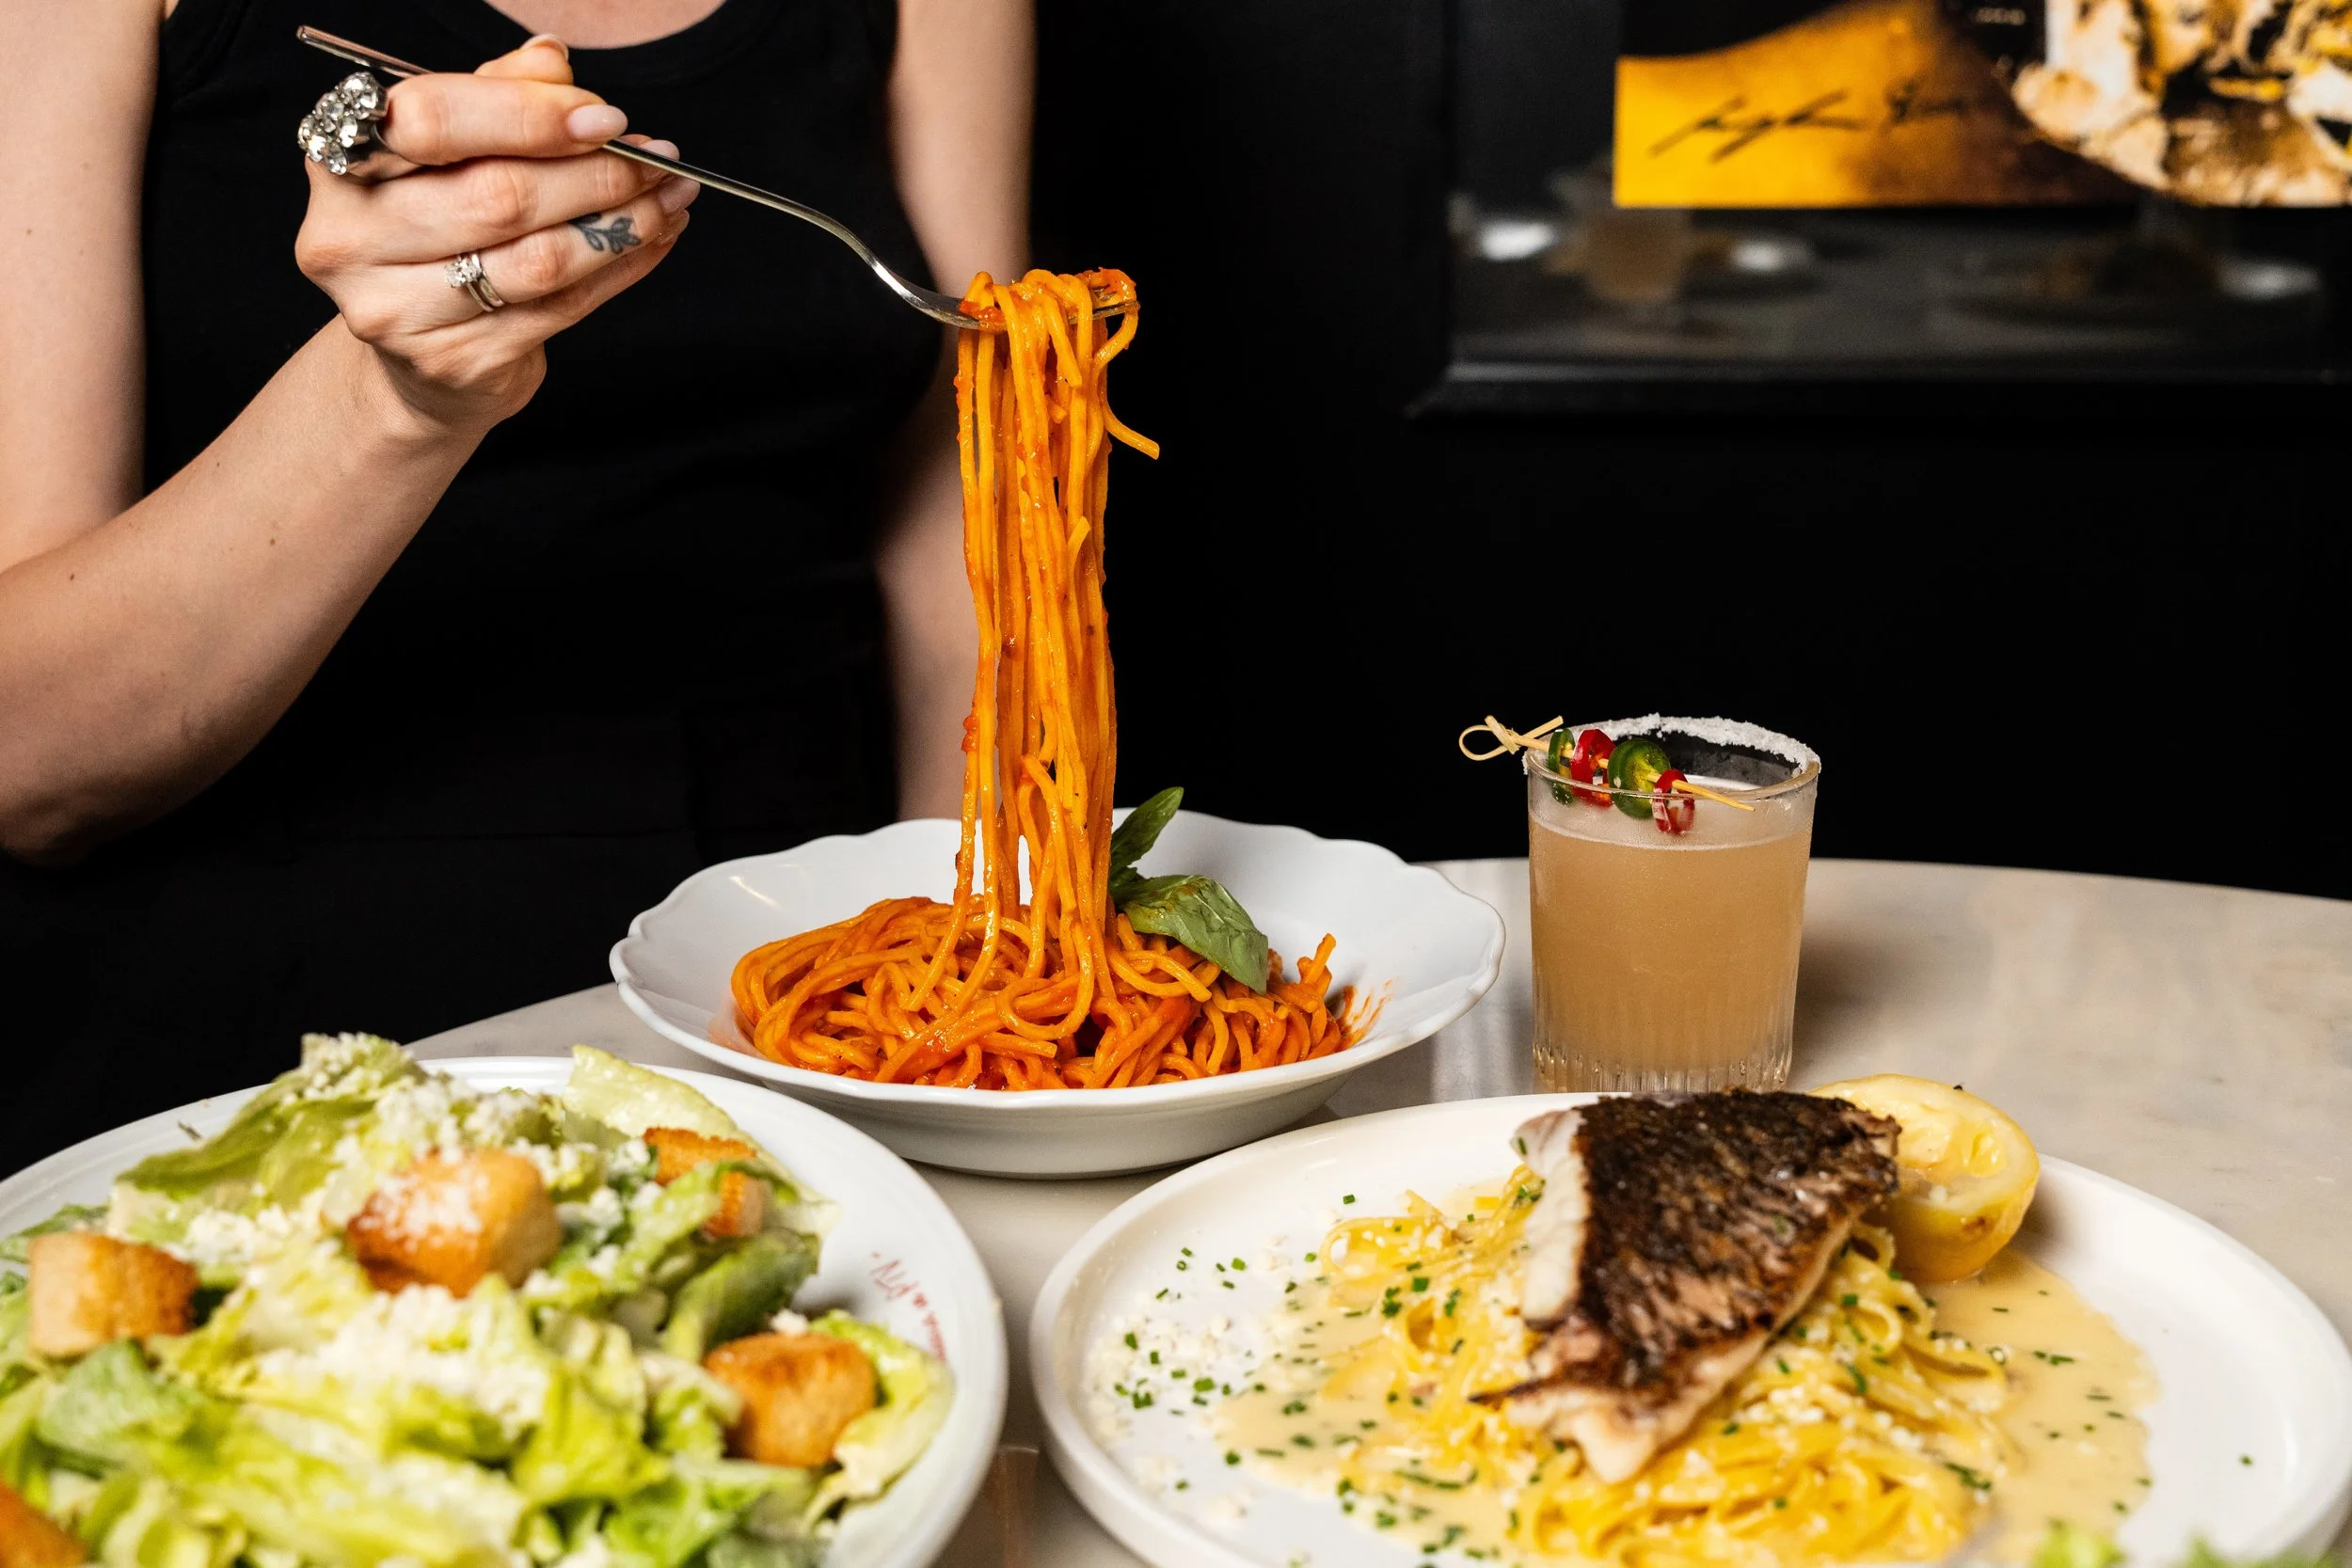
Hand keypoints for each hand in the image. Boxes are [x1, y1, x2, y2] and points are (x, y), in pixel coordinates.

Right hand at [294, 37, 697, 432]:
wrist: (419, 355)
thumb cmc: (439, 231)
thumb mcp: (453, 152)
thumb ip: (494, 97)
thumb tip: (552, 59)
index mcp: (340, 158)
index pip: (434, 120)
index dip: (528, 115)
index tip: (606, 118)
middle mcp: (350, 235)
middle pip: (497, 195)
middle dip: (597, 173)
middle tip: (659, 160)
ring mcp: (394, 308)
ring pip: (538, 258)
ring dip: (623, 224)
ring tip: (670, 198)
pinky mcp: (451, 361)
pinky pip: (560, 309)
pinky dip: (620, 270)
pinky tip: (653, 242)